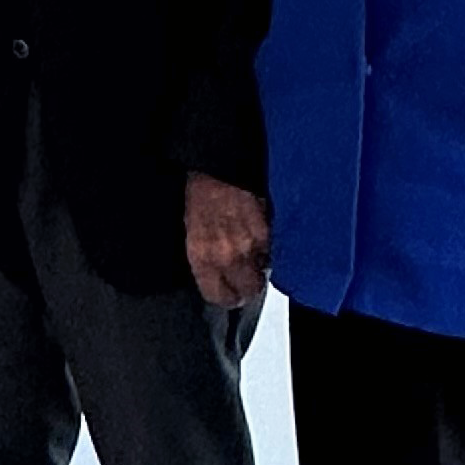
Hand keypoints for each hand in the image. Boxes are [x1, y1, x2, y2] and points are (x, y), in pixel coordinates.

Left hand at [185, 173, 270, 306]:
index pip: (219, 297)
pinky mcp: (268, 232)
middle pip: (249, 291)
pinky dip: (270, 247)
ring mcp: (250, 245)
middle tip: (246, 277)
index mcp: (202, 257)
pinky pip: (273, 250)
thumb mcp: (191, 232)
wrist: (217, 167)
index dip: (226, 297)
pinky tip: (260, 235)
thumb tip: (217, 275)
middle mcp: (227, 256)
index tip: (229, 294)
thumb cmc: (200, 195)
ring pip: (264, 271)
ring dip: (261, 265)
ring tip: (252, 250)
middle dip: (249, 286)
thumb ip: (205, 258)